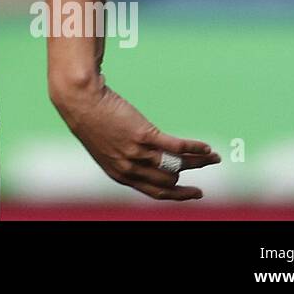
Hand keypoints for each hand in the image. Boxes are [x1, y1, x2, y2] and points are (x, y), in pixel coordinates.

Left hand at [50, 74, 219, 199]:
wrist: (79, 99)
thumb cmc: (89, 117)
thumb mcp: (105, 146)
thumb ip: (124, 156)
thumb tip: (147, 158)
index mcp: (120, 174)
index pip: (156, 193)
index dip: (178, 195)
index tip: (195, 192)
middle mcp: (129, 168)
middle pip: (170, 180)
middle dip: (192, 177)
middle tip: (207, 166)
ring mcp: (137, 152)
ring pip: (176, 164)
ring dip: (199, 161)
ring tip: (214, 157)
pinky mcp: (143, 134)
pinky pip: (176, 146)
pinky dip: (194, 148)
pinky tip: (206, 147)